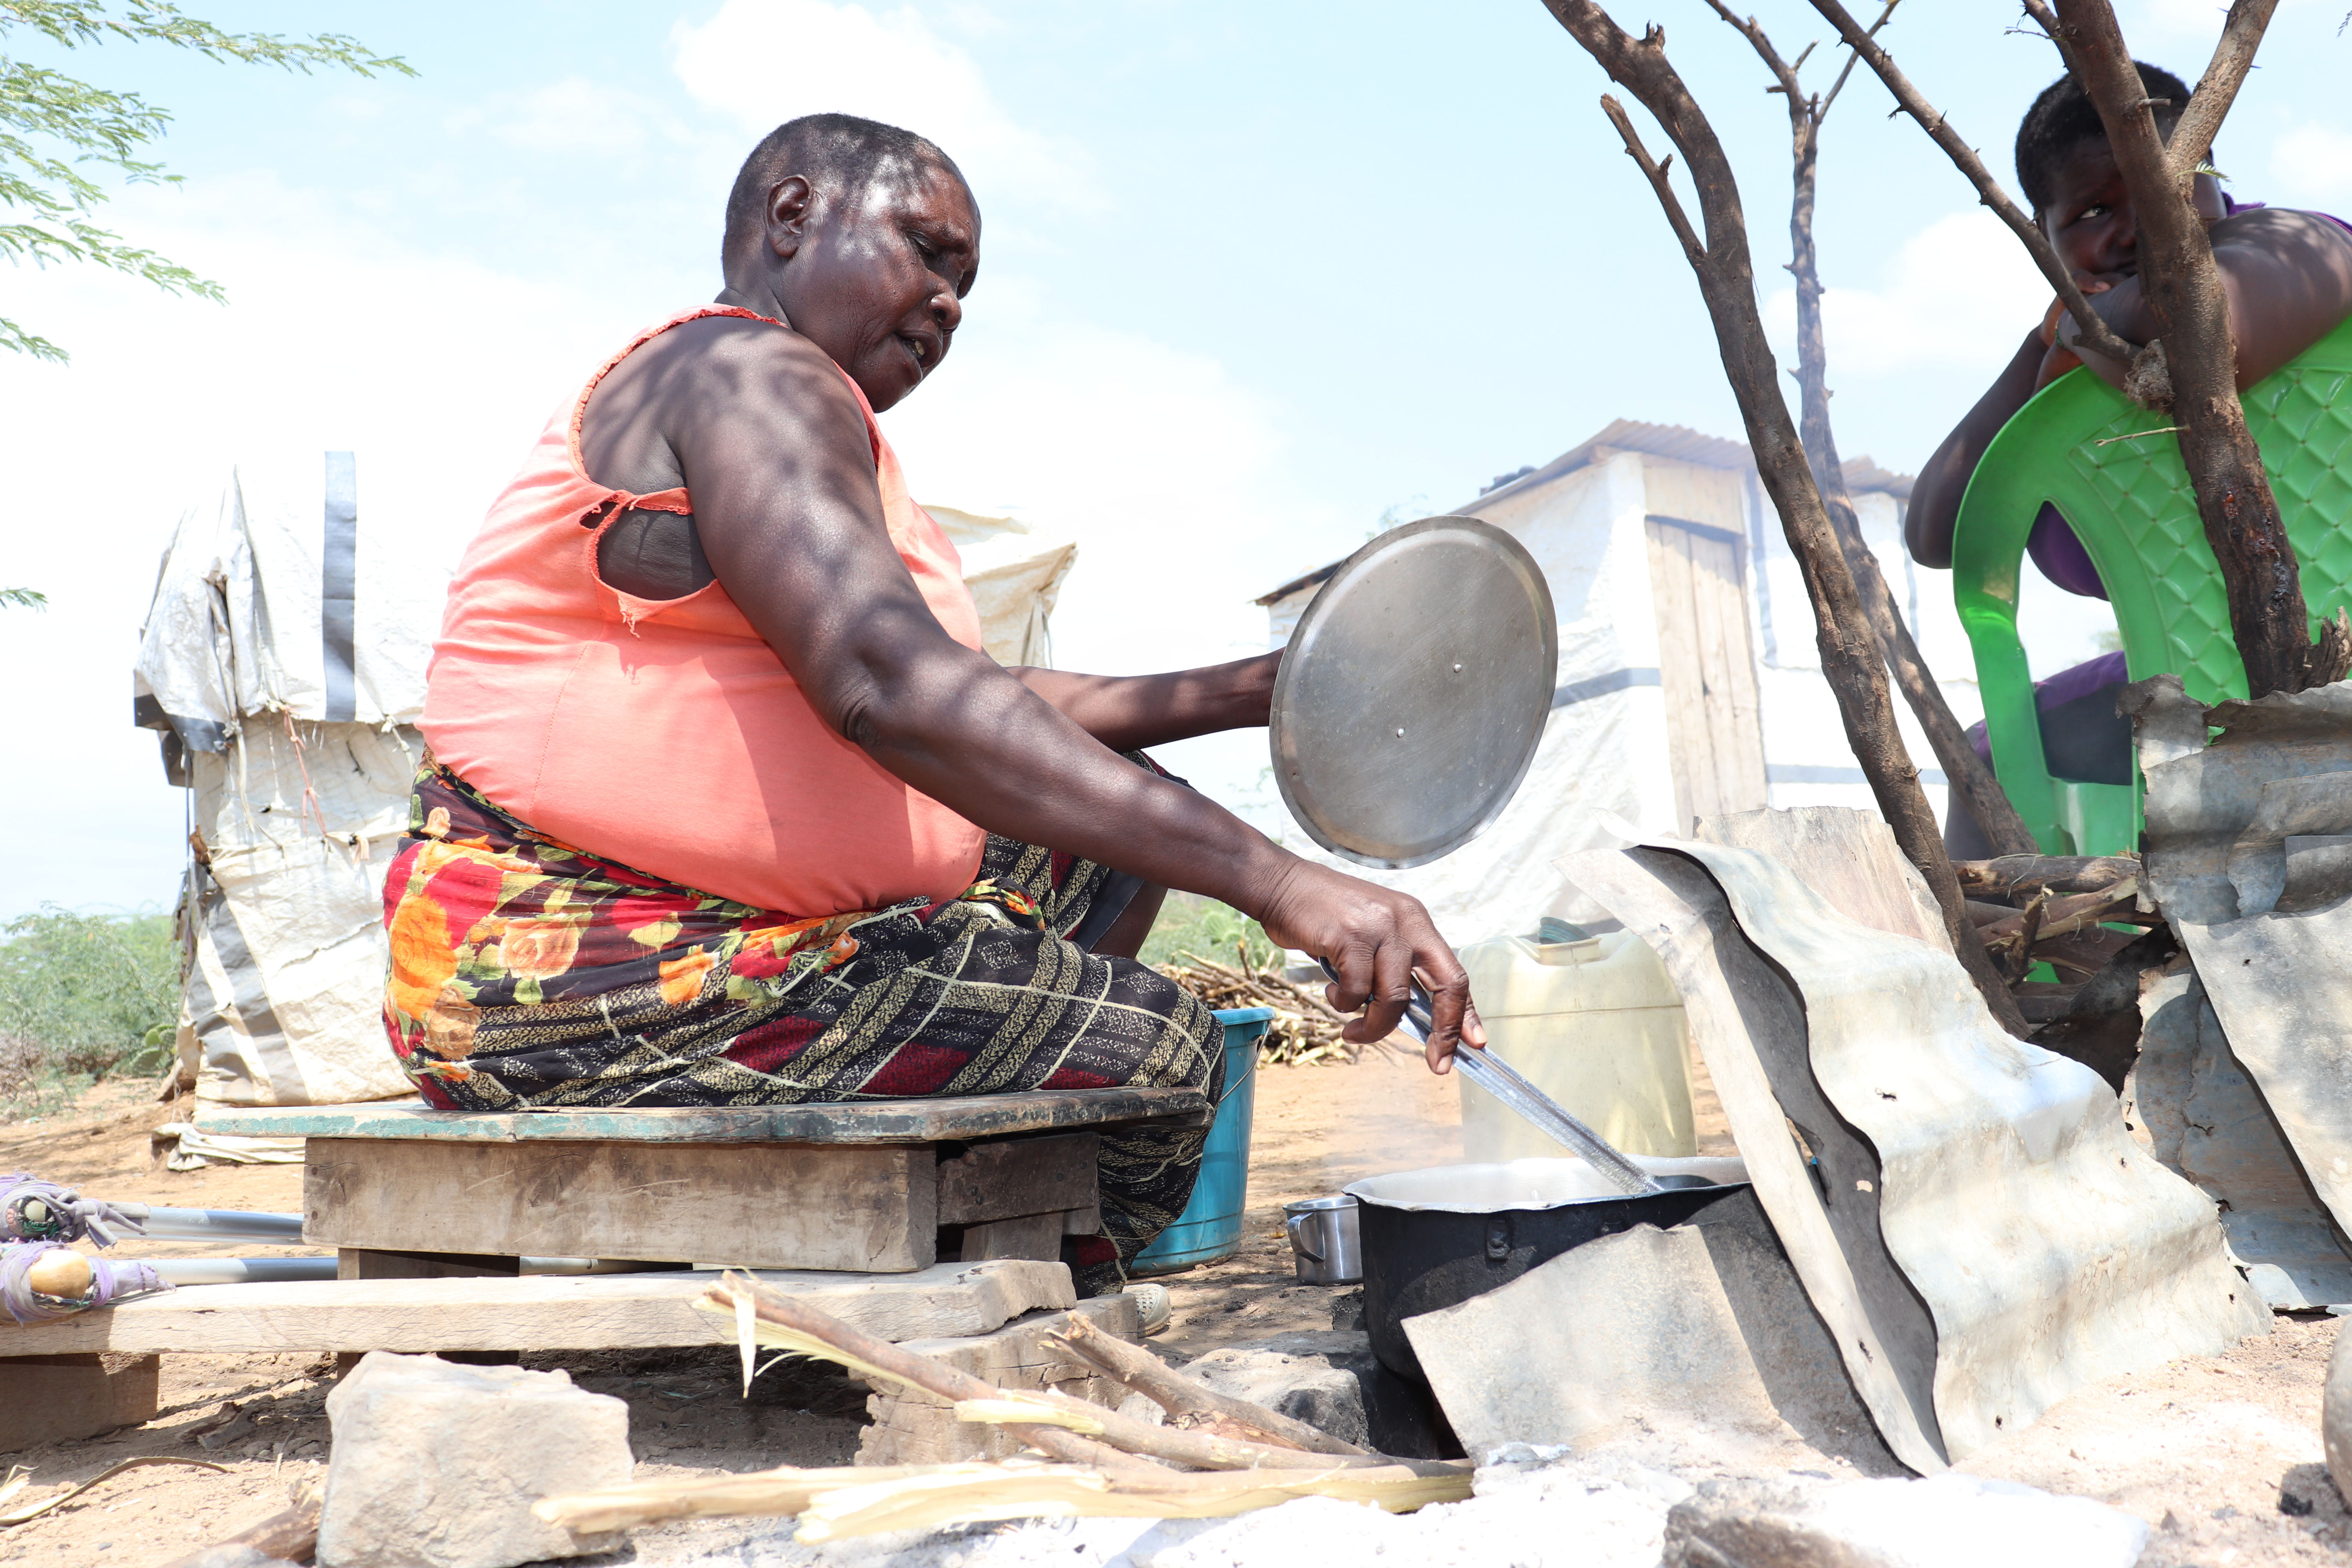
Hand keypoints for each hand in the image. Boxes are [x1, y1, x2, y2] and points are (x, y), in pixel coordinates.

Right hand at [1252, 860, 1484, 1073]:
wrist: (1281, 884)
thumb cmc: (1323, 915)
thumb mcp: (1371, 933)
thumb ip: (1392, 966)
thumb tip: (1410, 1016)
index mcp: (1416, 920)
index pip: (1454, 971)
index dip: (1467, 1012)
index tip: (1475, 1043)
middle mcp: (1406, 920)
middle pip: (1447, 984)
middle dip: (1445, 1030)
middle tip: (1438, 1062)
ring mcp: (1379, 927)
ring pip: (1395, 998)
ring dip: (1374, 1026)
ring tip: (1353, 1031)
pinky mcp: (1350, 937)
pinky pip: (1356, 991)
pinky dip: (1343, 1004)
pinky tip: (1331, 995)